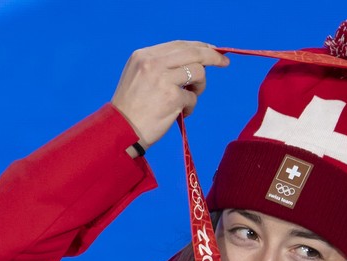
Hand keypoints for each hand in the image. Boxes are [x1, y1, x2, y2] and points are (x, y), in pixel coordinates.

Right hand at [112, 41, 229, 149]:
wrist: (122, 130)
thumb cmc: (133, 108)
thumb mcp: (140, 77)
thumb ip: (162, 67)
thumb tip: (194, 63)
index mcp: (144, 55)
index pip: (179, 45)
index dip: (199, 47)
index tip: (212, 51)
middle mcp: (153, 63)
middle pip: (193, 52)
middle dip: (212, 56)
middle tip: (224, 62)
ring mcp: (163, 79)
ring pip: (198, 73)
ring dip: (199, 87)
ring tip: (188, 99)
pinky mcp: (172, 97)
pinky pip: (193, 98)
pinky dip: (190, 107)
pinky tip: (180, 114)